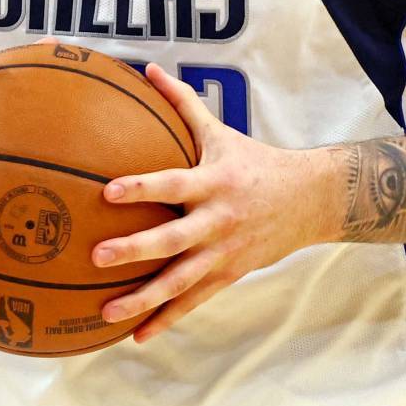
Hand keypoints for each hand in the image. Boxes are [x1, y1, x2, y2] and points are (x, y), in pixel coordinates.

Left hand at [92, 63, 325, 342]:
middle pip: (172, 240)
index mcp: (213, 182)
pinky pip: (193, 302)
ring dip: (143, 298)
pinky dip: (166, 319)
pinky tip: (136, 335)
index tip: (107, 192)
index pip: (172, 184)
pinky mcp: (228, 275)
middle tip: (96, 256)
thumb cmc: (253, 160)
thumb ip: (181, 103)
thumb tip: (147, 70)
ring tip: (106, 312)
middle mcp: (217, 221)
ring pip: (180, 281)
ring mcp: (223, 252)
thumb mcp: (220, 131)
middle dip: (135, 250)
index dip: (141, 188)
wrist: (309, 200)